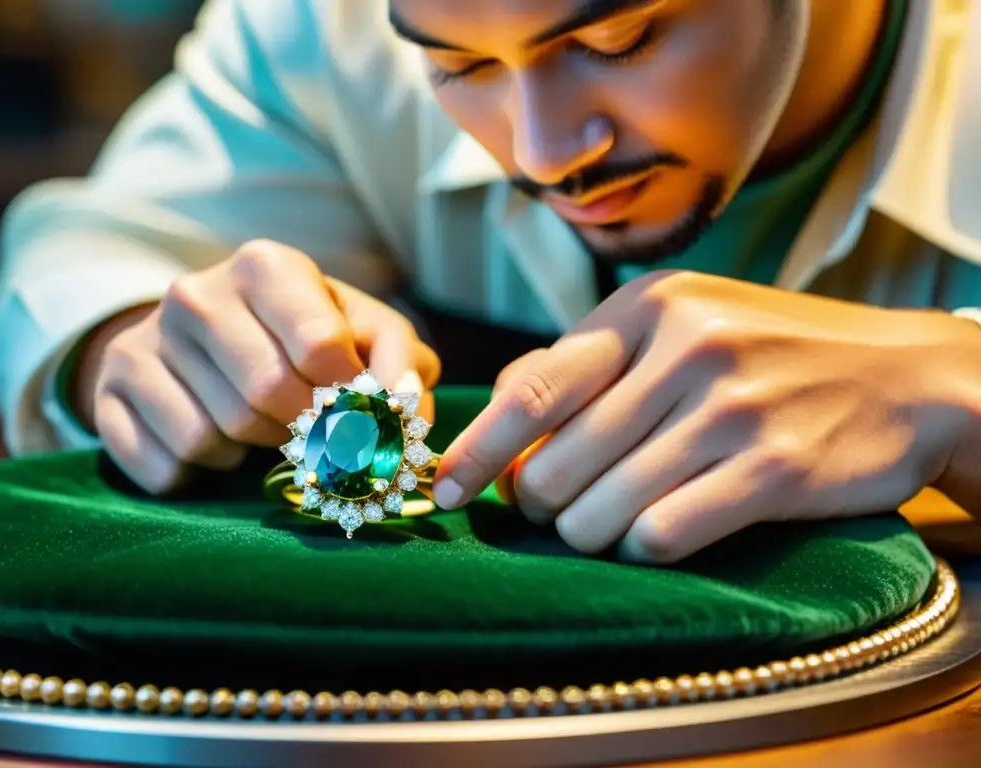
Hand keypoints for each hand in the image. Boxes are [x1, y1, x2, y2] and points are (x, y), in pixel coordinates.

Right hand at [82, 240, 439, 493]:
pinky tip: (214, 444)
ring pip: (215, 435)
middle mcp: (197, 292)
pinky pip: (166, 465)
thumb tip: (406, 410)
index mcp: (267, 266)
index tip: (355, 407)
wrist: (205, 337)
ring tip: (259, 427)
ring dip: (252, 450)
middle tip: (309, 428)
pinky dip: (201, 474)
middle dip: (301, 429)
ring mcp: (145, 340)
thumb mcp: (361, 330)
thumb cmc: (304, 336)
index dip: (347, 395)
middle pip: (267, 395)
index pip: (320, 346)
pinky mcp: (111, 390)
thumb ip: (398, 361)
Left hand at [434, 270, 980, 562]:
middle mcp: (685, 349)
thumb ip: (591, 364)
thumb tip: (502, 423)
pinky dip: (643, 548)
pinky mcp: (772, 468)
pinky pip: (661, 535)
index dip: (475, 450)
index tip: (441, 491)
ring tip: (612, 522)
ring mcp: (730, 408)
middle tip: (559, 509)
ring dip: (589, 534)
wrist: (905, 377)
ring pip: (601, 510)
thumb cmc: (769, 354)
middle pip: (555, 464)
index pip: (533, 389)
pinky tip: (659, 532)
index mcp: (648, 307)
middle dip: (541, 504)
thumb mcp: (681, 323)